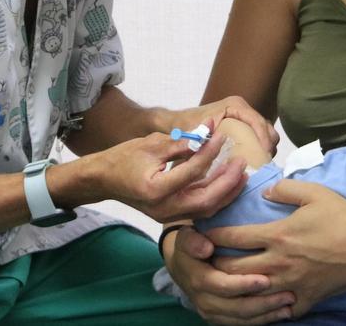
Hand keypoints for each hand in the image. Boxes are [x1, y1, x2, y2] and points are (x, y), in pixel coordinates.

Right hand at [91, 132, 247, 221]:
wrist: (104, 180)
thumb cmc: (124, 158)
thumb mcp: (151, 144)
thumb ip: (181, 142)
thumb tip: (208, 131)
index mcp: (156, 189)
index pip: (192, 171)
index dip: (209, 152)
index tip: (220, 135)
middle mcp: (163, 208)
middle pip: (206, 200)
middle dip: (228, 181)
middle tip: (241, 161)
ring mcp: (167, 215)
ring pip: (206, 209)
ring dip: (227, 192)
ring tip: (241, 173)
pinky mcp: (171, 215)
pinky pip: (200, 210)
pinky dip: (216, 197)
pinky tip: (228, 182)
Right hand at [163, 226, 295, 324]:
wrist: (180, 265)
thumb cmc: (191, 245)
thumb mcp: (187, 237)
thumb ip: (194, 241)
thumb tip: (206, 247)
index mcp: (198, 279)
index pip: (223, 285)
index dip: (244, 284)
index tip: (266, 280)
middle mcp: (204, 299)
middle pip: (236, 307)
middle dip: (263, 303)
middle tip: (288, 295)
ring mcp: (211, 312)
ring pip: (241, 318)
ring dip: (266, 314)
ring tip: (289, 305)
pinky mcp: (219, 318)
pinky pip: (241, 323)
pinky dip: (261, 320)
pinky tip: (280, 313)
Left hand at [171, 96, 279, 156]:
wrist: (179, 122)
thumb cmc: (186, 125)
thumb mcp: (193, 133)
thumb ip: (200, 139)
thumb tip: (210, 147)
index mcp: (235, 106)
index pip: (256, 121)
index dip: (264, 138)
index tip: (265, 155)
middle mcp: (243, 109)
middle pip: (266, 127)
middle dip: (268, 145)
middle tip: (265, 165)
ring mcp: (245, 118)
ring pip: (266, 133)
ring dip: (266, 148)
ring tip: (261, 166)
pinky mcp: (245, 127)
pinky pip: (260, 137)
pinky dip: (261, 149)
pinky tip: (255, 163)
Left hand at [204, 180, 345, 318]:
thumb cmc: (342, 218)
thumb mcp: (313, 193)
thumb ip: (284, 189)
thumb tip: (265, 191)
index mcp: (277, 235)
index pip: (234, 237)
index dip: (213, 236)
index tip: (201, 234)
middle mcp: (277, 262)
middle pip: (233, 269)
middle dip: (214, 266)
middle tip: (205, 262)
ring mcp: (289, 284)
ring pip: (250, 291)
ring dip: (234, 287)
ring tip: (222, 283)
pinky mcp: (304, 299)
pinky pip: (278, 309)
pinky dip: (266, 307)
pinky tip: (259, 303)